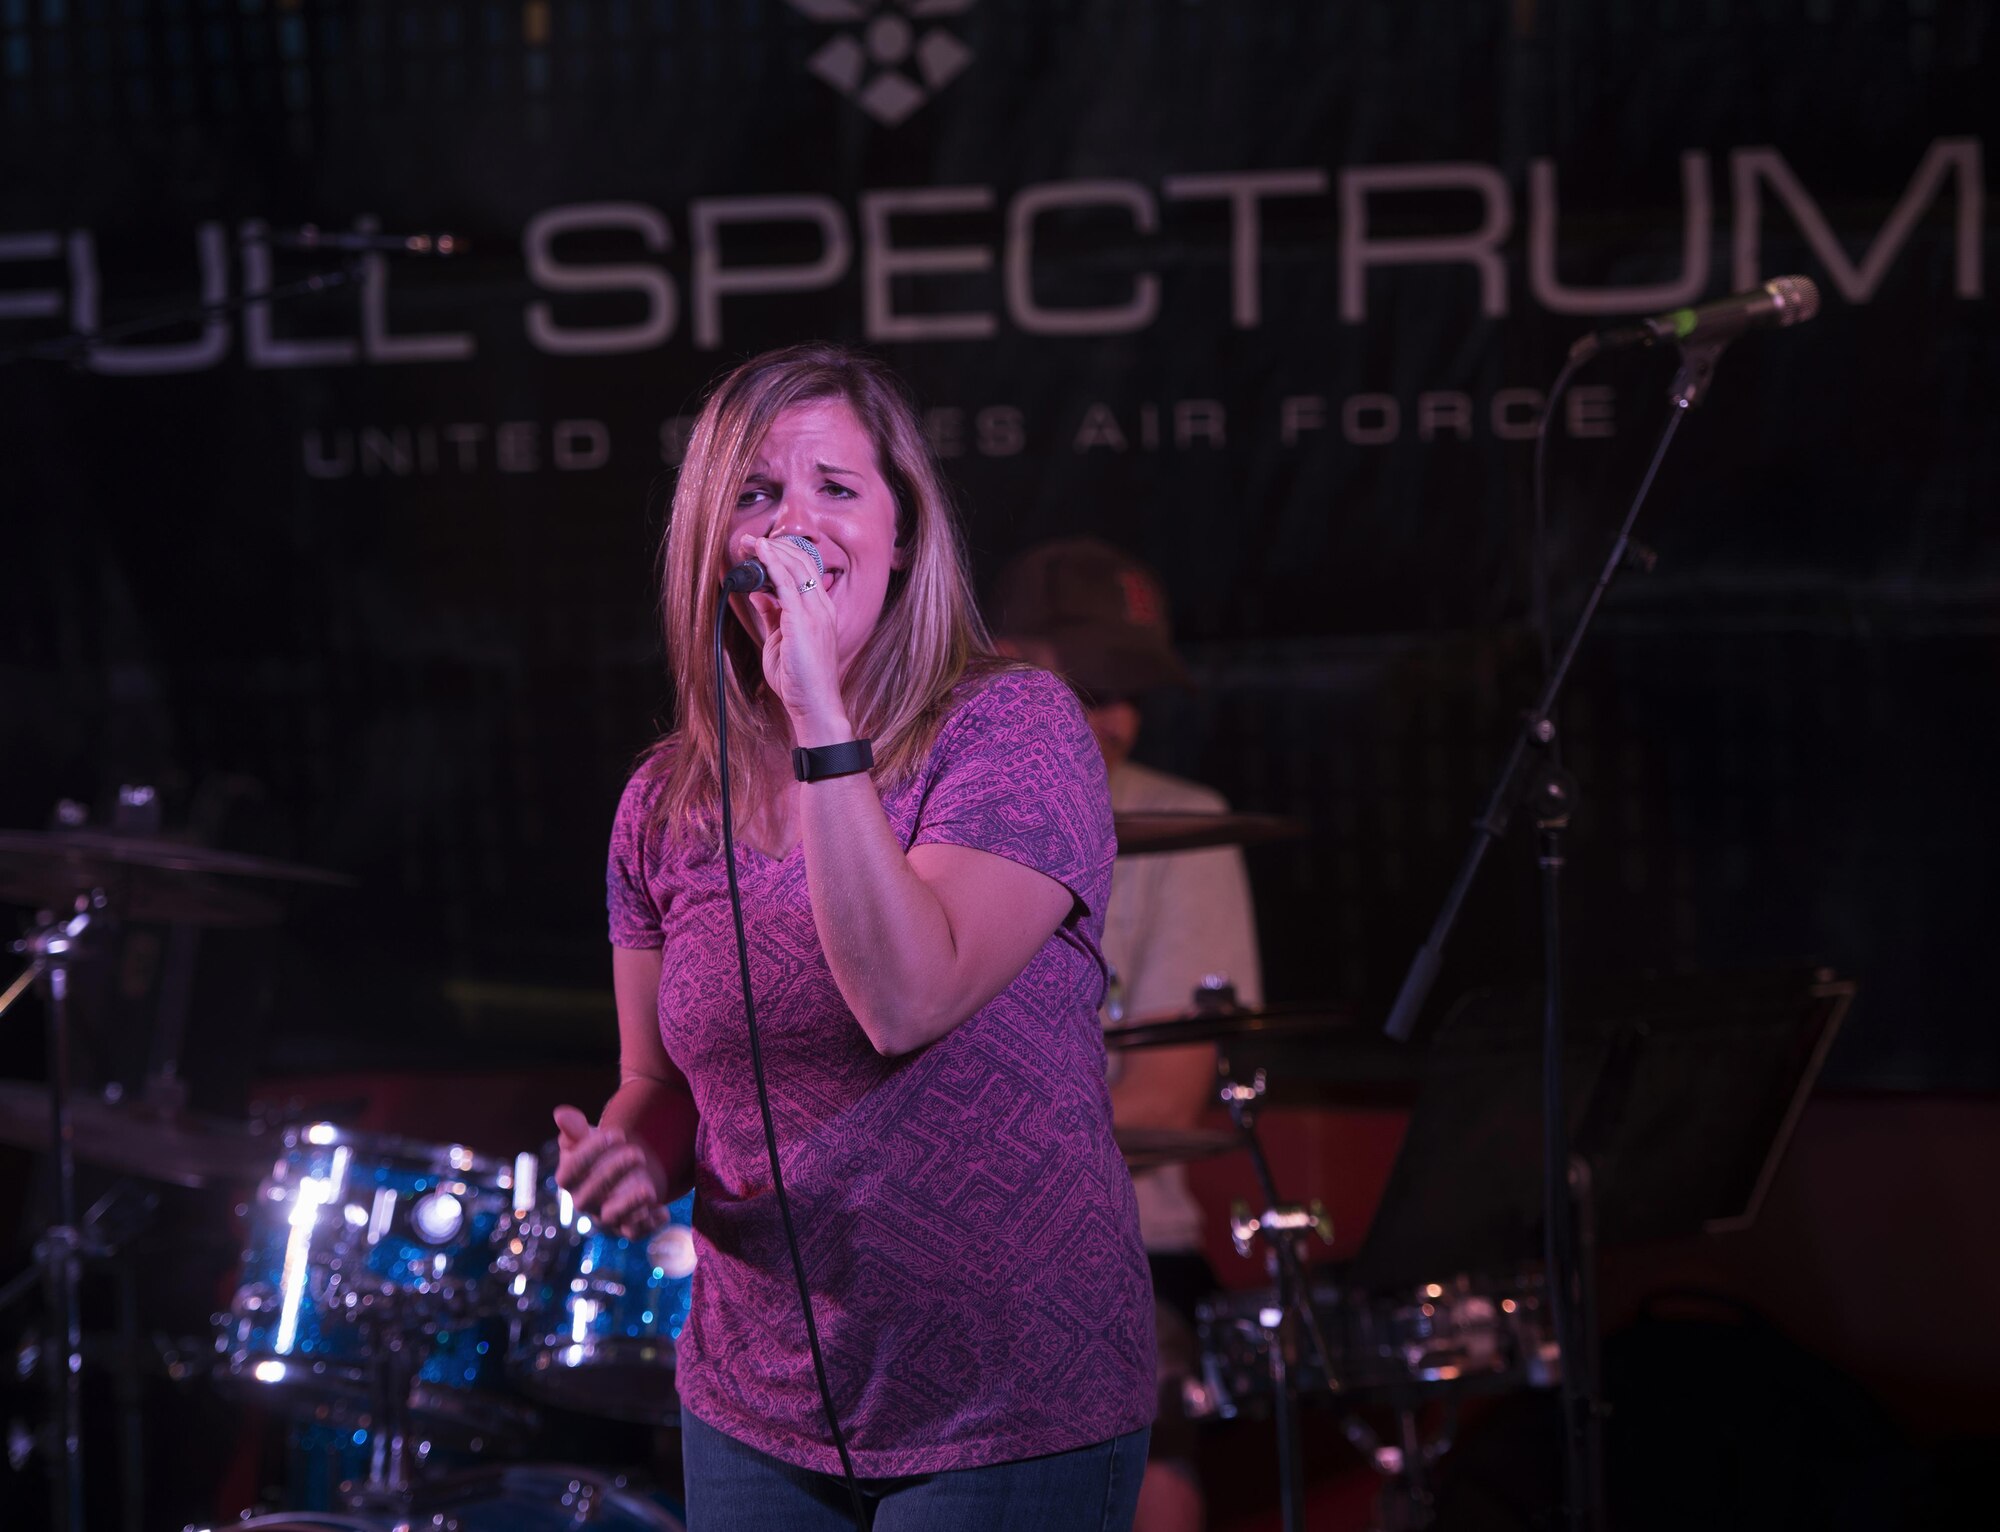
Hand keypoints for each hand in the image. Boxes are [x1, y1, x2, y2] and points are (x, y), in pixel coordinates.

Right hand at [553, 1103, 670, 1240]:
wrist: (619, 1174)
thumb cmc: (599, 1154)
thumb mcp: (588, 1138)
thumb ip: (576, 1128)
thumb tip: (561, 1113)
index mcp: (570, 1181)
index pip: (570, 1172)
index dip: (589, 1154)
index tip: (616, 1133)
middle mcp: (584, 1202)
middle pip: (590, 1196)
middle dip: (613, 1174)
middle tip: (637, 1154)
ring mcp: (606, 1217)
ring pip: (612, 1218)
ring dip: (630, 1205)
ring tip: (650, 1189)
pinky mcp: (628, 1227)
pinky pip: (636, 1233)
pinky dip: (650, 1225)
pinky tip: (663, 1212)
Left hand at [735, 532, 849, 742]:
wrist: (813, 703)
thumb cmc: (799, 679)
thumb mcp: (782, 641)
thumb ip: (773, 615)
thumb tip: (759, 593)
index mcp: (821, 611)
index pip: (806, 571)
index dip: (783, 554)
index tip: (760, 548)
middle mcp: (822, 607)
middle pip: (802, 562)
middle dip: (775, 546)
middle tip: (749, 540)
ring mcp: (816, 612)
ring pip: (796, 567)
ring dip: (771, 550)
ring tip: (749, 540)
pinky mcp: (804, 620)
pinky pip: (787, 583)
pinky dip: (773, 563)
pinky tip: (760, 552)